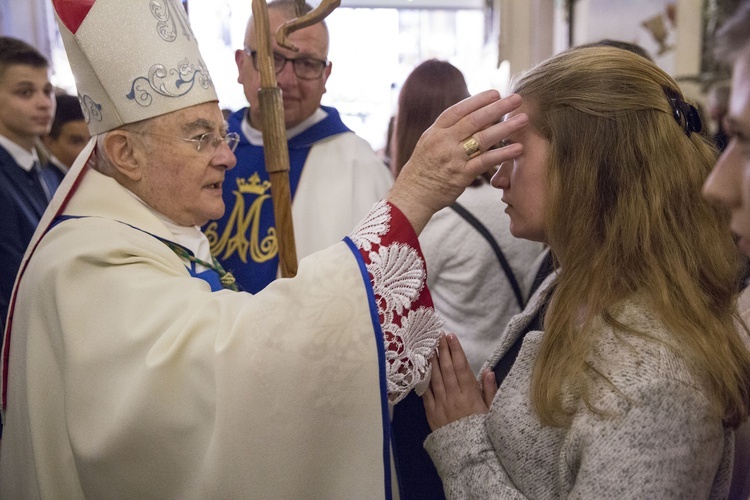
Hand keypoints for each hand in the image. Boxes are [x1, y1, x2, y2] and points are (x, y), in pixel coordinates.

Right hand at [387, 91, 526, 233]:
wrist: (412, 196)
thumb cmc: (423, 169)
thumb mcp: (429, 144)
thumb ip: (449, 131)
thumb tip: (476, 117)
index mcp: (435, 131)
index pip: (458, 110)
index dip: (478, 100)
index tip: (496, 93)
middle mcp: (444, 142)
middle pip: (474, 120)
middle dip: (497, 108)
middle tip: (516, 99)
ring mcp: (453, 158)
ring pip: (483, 138)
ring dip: (505, 128)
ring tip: (523, 120)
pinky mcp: (461, 175)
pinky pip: (485, 161)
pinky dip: (503, 154)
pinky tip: (518, 148)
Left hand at [422, 334, 497, 430]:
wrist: (466, 454)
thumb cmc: (481, 431)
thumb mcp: (492, 411)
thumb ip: (490, 391)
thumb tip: (488, 371)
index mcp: (470, 395)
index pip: (462, 368)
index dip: (456, 351)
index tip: (451, 337)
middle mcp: (454, 397)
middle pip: (447, 369)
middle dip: (443, 351)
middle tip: (438, 335)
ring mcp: (440, 404)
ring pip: (435, 378)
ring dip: (432, 361)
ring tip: (429, 346)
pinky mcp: (431, 413)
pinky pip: (426, 393)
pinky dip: (424, 380)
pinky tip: (422, 369)